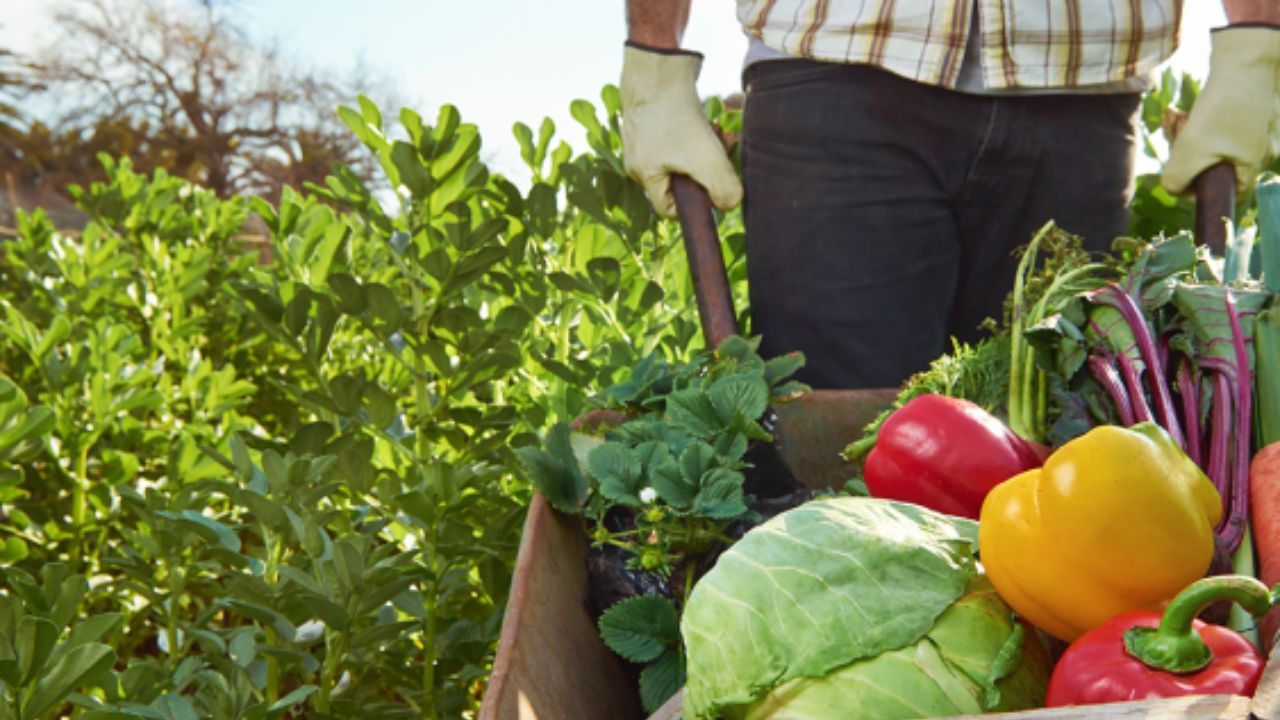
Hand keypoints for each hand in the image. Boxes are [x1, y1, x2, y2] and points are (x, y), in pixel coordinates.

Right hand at [620, 43, 742, 217]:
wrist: (659, 64)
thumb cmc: (677, 115)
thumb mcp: (707, 160)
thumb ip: (724, 189)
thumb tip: (729, 204)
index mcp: (644, 175)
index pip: (667, 208)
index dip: (694, 205)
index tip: (714, 186)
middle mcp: (639, 158)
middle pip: (680, 179)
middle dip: (707, 169)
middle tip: (724, 151)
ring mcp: (645, 136)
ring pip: (683, 155)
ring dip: (707, 147)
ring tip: (720, 131)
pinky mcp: (654, 116)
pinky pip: (679, 134)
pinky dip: (698, 130)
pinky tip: (710, 118)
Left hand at [1162, 25, 1279, 193]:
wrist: (1247, 56)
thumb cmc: (1223, 107)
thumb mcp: (1191, 150)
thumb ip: (1177, 180)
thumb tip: (1173, 189)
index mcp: (1253, 164)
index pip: (1230, 194)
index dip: (1200, 192)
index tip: (1179, 175)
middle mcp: (1259, 148)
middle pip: (1212, 166)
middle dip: (1184, 152)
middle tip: (1174, 131)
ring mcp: (1253, 129)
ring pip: (1208, 144)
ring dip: (1183, 134)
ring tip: (1174, 116)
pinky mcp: (1244, 111)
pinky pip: (1213, 126)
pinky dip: (1194, 121)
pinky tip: (1177, 111)